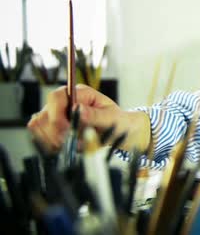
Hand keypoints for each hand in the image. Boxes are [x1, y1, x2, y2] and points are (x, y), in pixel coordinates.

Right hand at [27, 84, 150, 153]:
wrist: (120, 131)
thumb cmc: (117, 121)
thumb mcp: (111, 118)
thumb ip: (95, 115)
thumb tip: (78, 110)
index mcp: (79, 93)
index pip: (55, 97)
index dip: (57, 115)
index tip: (68, 130)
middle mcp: (65, 102)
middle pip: (43, 115)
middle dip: (56, 133)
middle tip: (73, 141)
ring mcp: (57, 115)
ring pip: (40, 128)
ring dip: (55, 140)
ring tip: (75, 144)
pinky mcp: (54, 128)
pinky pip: (43, 138)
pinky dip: (54, 146)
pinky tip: (70, 147)